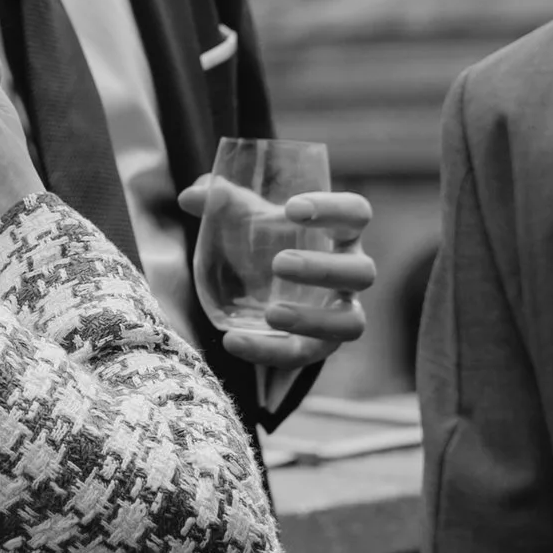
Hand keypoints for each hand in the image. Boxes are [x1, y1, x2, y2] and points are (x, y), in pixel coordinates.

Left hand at [176, 182, 374, 376]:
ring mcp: (341, 313)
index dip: (332, 209)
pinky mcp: (320, 346)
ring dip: (312, 319)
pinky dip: (271, 351)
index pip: (355, 213)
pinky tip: (233, 340)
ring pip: (351, 323)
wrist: (261, 288)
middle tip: (278, 263)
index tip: (292, 209)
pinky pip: (307, 355)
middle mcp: (350, 273)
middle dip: (323, 268)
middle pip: (362, 271)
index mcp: (340, 233)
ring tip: (270, 314)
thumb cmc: (263, 240)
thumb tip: (191, 197)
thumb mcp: (244, 217)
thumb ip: (220, 201)